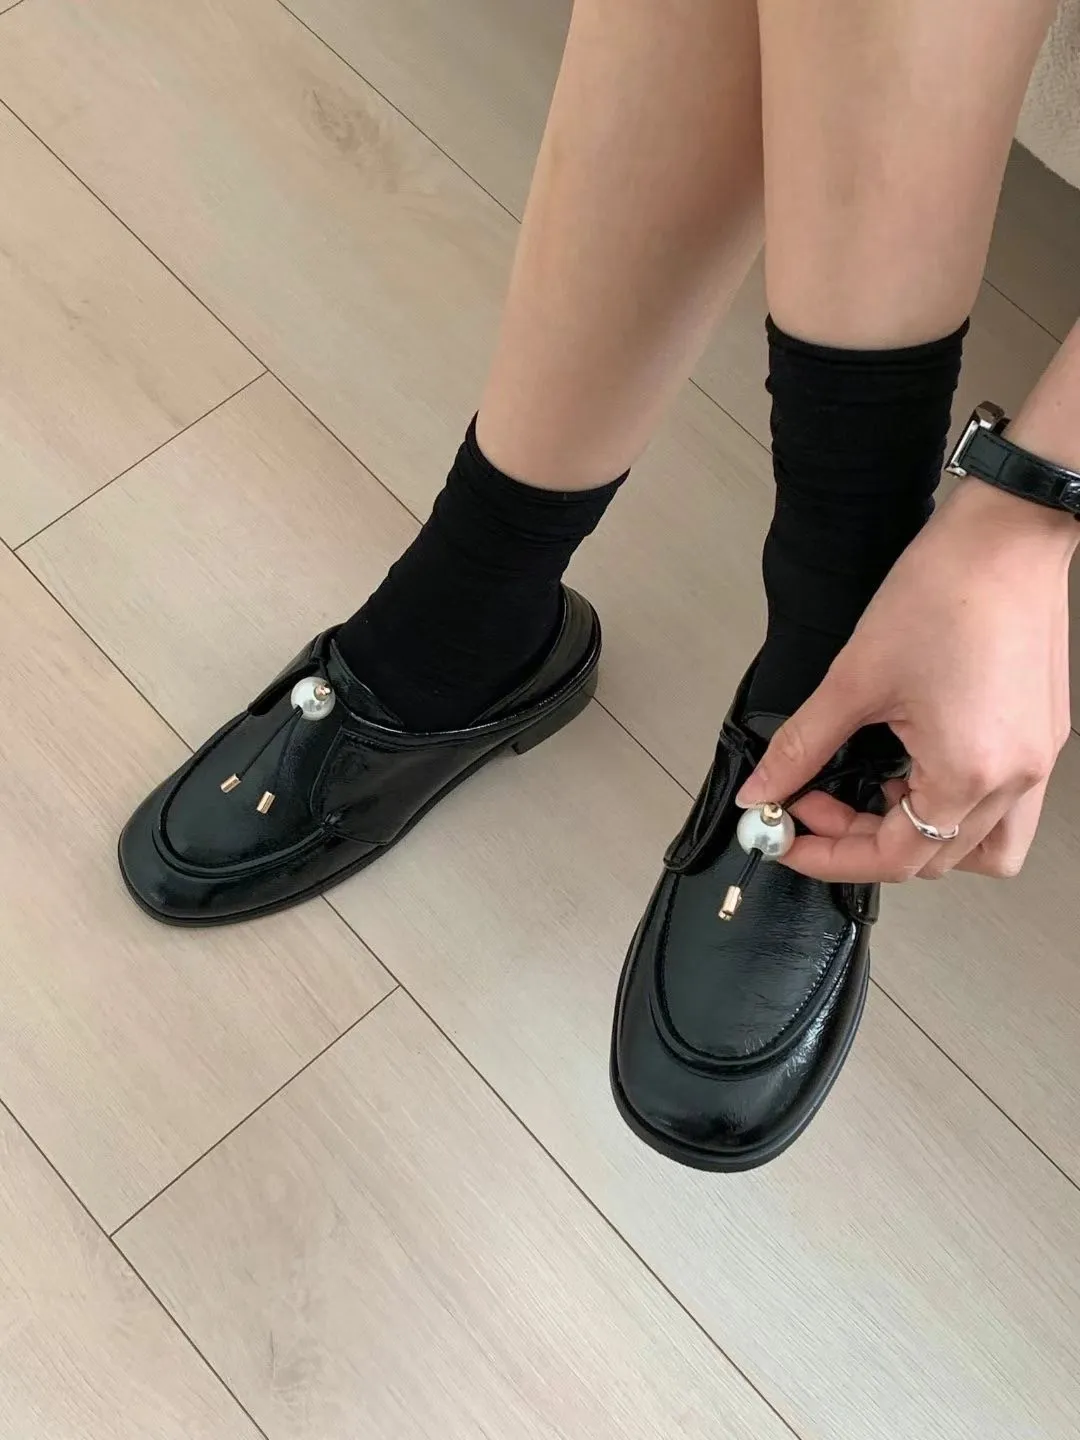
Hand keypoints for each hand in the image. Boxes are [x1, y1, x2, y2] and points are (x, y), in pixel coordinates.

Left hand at [736, 479, 1075, 882]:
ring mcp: (1037, 762)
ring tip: (873, 793)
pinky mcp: (1043, 738)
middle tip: (815, 804)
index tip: (787, 837)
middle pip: (935, 861)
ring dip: (921, 839)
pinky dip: (952, 807)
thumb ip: (801, 747)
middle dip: (863, 842)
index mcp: (967, 773)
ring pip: (981, 849)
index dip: (829, 856)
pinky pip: (1001, 807)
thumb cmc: (945, 592)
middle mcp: (1013, 780)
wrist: (1008, 534)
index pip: (893, 858)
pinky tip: (912, 767)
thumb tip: (762, 789)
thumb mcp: (853, 679)